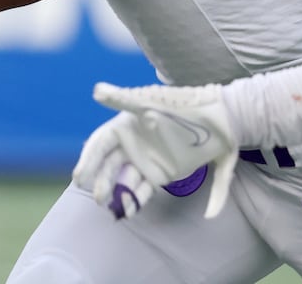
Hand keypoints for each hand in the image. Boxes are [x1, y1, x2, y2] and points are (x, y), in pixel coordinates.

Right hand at [72, 82, 238, 219]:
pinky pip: (144, 191)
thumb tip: (96, 91)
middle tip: (98, 199)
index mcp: (125, 125)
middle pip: (109, 166)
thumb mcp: (151, 102)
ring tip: (114, 209)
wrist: (222, 120)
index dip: (88, 160)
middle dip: (102, 182)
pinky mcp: (162, 174)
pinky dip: (136, 201)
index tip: (79, 177)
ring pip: (125, 181)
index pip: (100, 144)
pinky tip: (129, 211)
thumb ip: (123, 99)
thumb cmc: (182, 106)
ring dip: (118, 195)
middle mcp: (133, 144)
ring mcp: (147, 160)